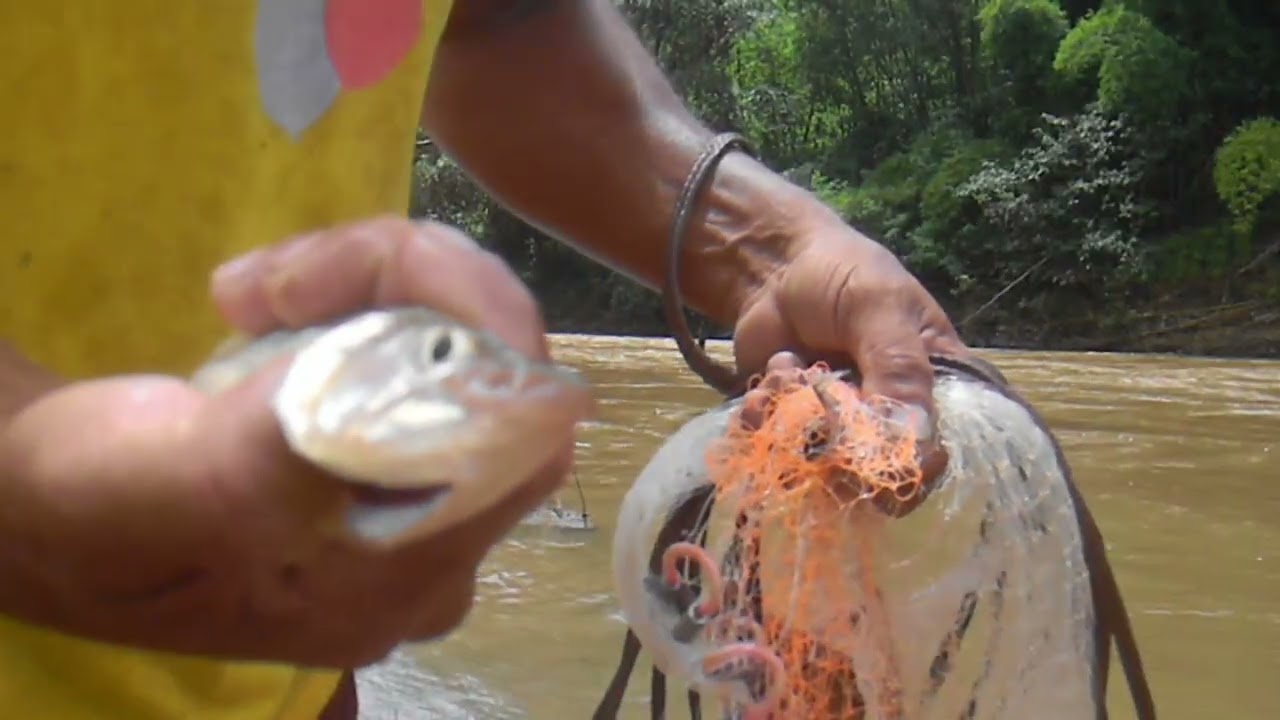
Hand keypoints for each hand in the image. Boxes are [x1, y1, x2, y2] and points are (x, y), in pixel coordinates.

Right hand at [0, 216, 578, 666]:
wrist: (34, 496)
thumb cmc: (89, 504)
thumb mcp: (181, 487)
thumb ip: (303, 454)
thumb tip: (449, 400)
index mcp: (404, 576)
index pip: (526, 443)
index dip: (479, 338)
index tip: (374, 272)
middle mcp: (428, 544)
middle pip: (494, 383)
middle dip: (403, 290)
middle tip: (278, 277)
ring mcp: (404, 490)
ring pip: (453, 345)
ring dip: (362, 281)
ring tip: (249, 291)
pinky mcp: (373, 442)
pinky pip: (410, 342)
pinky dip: (350, 293)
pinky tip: (264, 302)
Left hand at [731, 221, 972, 487]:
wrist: (772, 265)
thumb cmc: (841, 274)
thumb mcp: (879, 306)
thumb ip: (898, 365)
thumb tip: (912, 435)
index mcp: (932, 386)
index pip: (936, 450)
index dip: (909, 466)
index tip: (874, 457)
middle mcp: (889, 417)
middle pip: (875, 472)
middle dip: (837, 446)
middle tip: (814, 405)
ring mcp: (839, 428)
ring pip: (820, 465)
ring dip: (793, 423)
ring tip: (786, 369)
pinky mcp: (792, 428)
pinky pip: (778, 452)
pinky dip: (764, 423)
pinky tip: (761, 387)